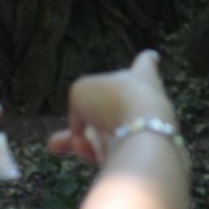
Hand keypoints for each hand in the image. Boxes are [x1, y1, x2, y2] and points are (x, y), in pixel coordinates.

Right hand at [48, 50, 176, 165]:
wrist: (141, 135)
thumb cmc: (115, 99)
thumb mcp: (82, 90)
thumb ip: (79, 104)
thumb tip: (82, 128)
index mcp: (142, 76)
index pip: (145, 64)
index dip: (145, 60)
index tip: (151, 55)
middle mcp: (146, 100)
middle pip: (111, 107)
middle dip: (80, 123)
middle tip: (57, 137)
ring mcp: (143, 127)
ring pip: (103, 135)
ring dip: (78, 142)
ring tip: (58, 144)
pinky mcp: (137, 151)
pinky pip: (107, 154)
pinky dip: (89, 152)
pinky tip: (79, 148)